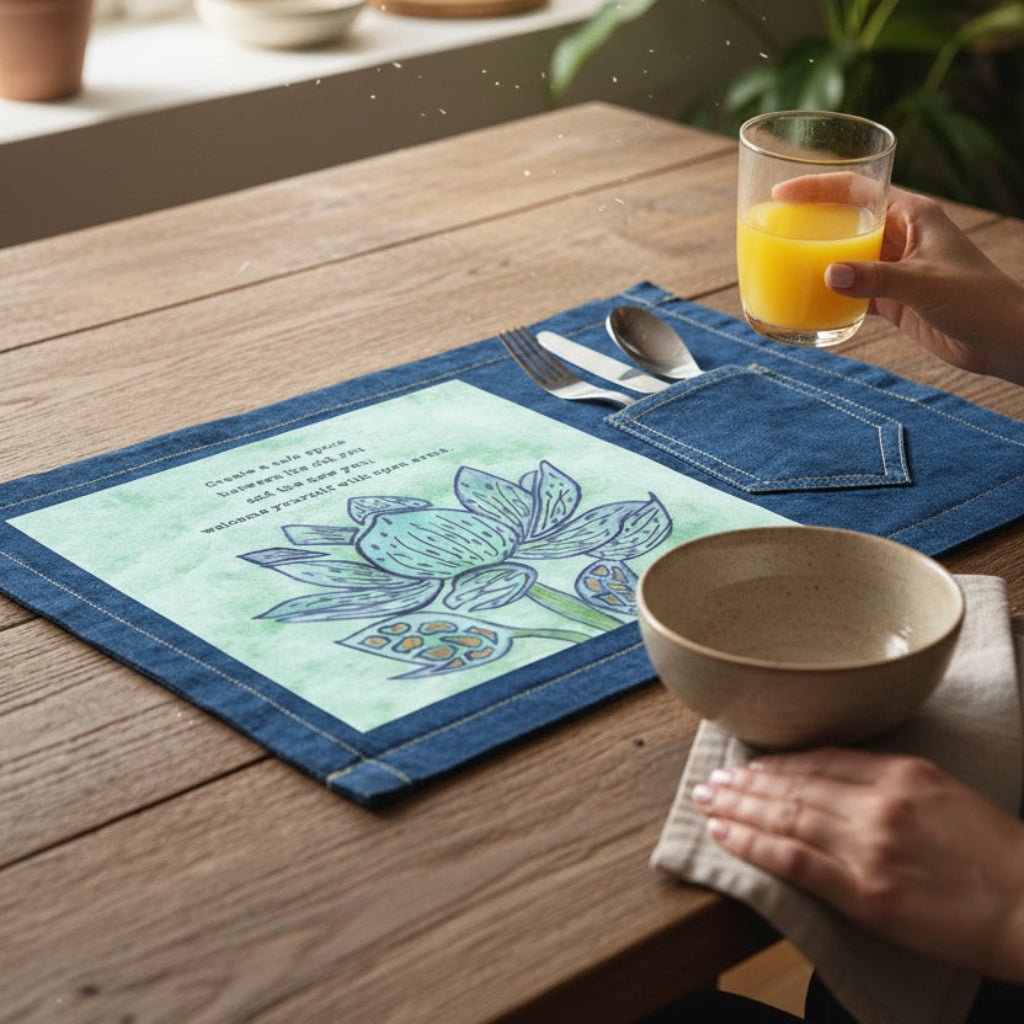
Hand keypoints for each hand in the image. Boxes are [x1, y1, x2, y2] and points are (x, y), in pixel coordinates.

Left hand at [692, 747, 1023, 980]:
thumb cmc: (999, 855)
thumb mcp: (947, 792)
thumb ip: (893, 782)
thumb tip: (844, 779)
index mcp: (901, 773)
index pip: (820, 760)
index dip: (778, 764)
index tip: (749, 766)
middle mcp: (878, 802)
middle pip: (794, 785)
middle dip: (745, 782)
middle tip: (710, 779)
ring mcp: (868, 845)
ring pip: (784, 817)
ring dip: (738, 808)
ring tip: (706, 802)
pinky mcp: (865, 891)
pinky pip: (793, 860)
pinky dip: (752, 845)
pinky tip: (724, 835)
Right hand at [772, 178, 1023, 383]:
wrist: (1002, 340)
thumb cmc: (977, 300)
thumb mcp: (924, 284)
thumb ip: (876, 279)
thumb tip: (828, 274)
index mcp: (914, 215)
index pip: (859, 189)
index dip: (820, 187)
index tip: (783, 196)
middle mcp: (902, 236)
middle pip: (847, 219)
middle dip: (812, 221)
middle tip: (773, 229)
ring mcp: (896, 268)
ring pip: (847, 255)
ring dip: (818, 259)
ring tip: (782, 262)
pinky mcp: (894, 299)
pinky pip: (853, 290)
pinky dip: (831, 294)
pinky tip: (807, 299)